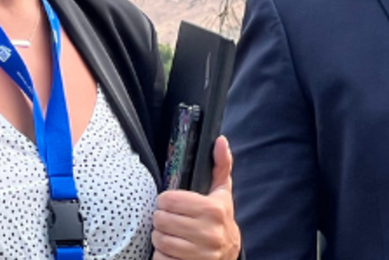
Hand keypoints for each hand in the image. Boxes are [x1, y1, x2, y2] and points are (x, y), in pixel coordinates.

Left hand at [152, 136, 239, 259]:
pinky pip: (160, 258)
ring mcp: (199, 254)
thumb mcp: (222, 194)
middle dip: (162, 219)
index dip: (167, 201)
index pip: (168, 199)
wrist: (229, 254)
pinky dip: (162, 255)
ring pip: (159, 240)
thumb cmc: (221, 220)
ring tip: (173, 234)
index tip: (173, 204)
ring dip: (161, 237)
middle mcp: (208, 233)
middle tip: (171, 220)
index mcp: (213, 209)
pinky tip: (173, 250)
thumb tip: (220, 140)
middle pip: (160, 220)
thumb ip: (221, 166)